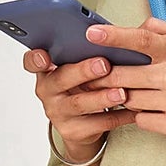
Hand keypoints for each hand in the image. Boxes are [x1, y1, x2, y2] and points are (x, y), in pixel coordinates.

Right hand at [23, 48, 137, 158]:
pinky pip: (97, 124)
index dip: (36, 58)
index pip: (32, 62)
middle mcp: (48, 91)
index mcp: (46, 71)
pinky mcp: (72, 131)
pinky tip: (133, 111)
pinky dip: (118, 116)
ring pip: (80, 103)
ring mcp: (58, 112)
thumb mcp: (76, 71)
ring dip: (102, 97)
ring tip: (121, 92)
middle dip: (84, 71)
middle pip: (62, 79)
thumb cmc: (81, 89)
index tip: (45, 56)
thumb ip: (81, 55)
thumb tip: (108, 33)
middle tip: (104, 64)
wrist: (81, 128)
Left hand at [83, 17, 165, 143]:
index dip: (113, 37)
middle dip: (104, 75)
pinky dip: (137, 114)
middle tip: (92, 73)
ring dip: (120, 96)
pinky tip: (143, 108)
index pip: (141, 39)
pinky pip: (142, 120)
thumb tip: (137, 26)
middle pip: (125, 75)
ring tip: (120, 91)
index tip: (92, 35)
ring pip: (130, 100)